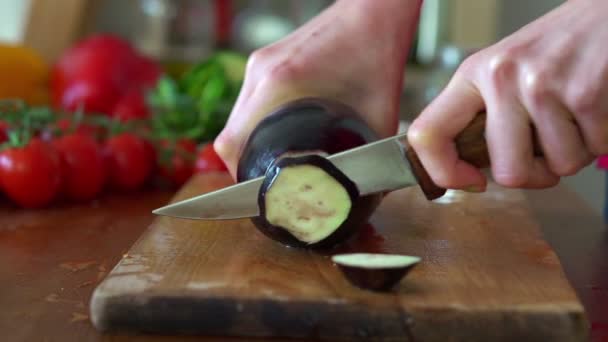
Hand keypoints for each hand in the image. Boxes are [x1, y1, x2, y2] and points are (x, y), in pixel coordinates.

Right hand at [214, 0, 421, 178]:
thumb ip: (371, 160)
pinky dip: (255, 123)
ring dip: (247, 144)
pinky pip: (247, 101)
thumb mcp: (380, 117)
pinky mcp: (264, 59)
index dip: (238, 175)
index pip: (232, 143)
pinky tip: (277, 134)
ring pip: (234, 118)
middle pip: (228, 135)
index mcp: (280, 84)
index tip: (257, 193)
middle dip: (243, 166)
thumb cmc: (379, 57)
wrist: (374, 12)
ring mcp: (258, 64)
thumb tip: (368, 199)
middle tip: (268, 185)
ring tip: (272, 163)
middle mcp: (260, 73)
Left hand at [407, 0, 607, 191]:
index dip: (444, 173)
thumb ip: (483, 114)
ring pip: (559, 167)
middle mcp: (500, 78)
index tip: (471, 181)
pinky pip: (594, 149)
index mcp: (472, 75)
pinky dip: (600, 138)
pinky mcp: (584, 93)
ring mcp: (541, 86)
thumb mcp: (503, 71)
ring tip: (574, 115)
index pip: (427, 135)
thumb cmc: (556, 47)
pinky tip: (595, 107)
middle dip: (536, 174)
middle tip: (546, 151)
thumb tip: (469, 168)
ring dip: (574, 151)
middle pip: (509, 173)